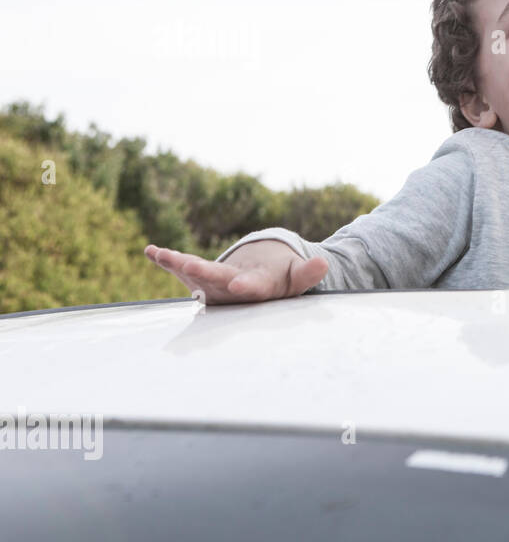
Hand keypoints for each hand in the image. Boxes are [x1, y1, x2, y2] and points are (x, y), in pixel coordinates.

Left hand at [144, 240, 328, 304]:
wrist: (260, 283)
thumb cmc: (282, 277)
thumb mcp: (298, 275)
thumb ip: (308, 272)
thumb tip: (323, 264)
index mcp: (259, 289)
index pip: (253, 288)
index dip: (245, 286)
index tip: (238, 284)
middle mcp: (232, 290)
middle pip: (216, 281)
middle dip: (202, 272)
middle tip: (188, 265)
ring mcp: (212, 285)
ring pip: (194, 275)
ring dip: (178, 264)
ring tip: (164, 255)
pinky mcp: (198, 277)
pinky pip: (180, 267)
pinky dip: (165, 259)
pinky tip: (151, 251)